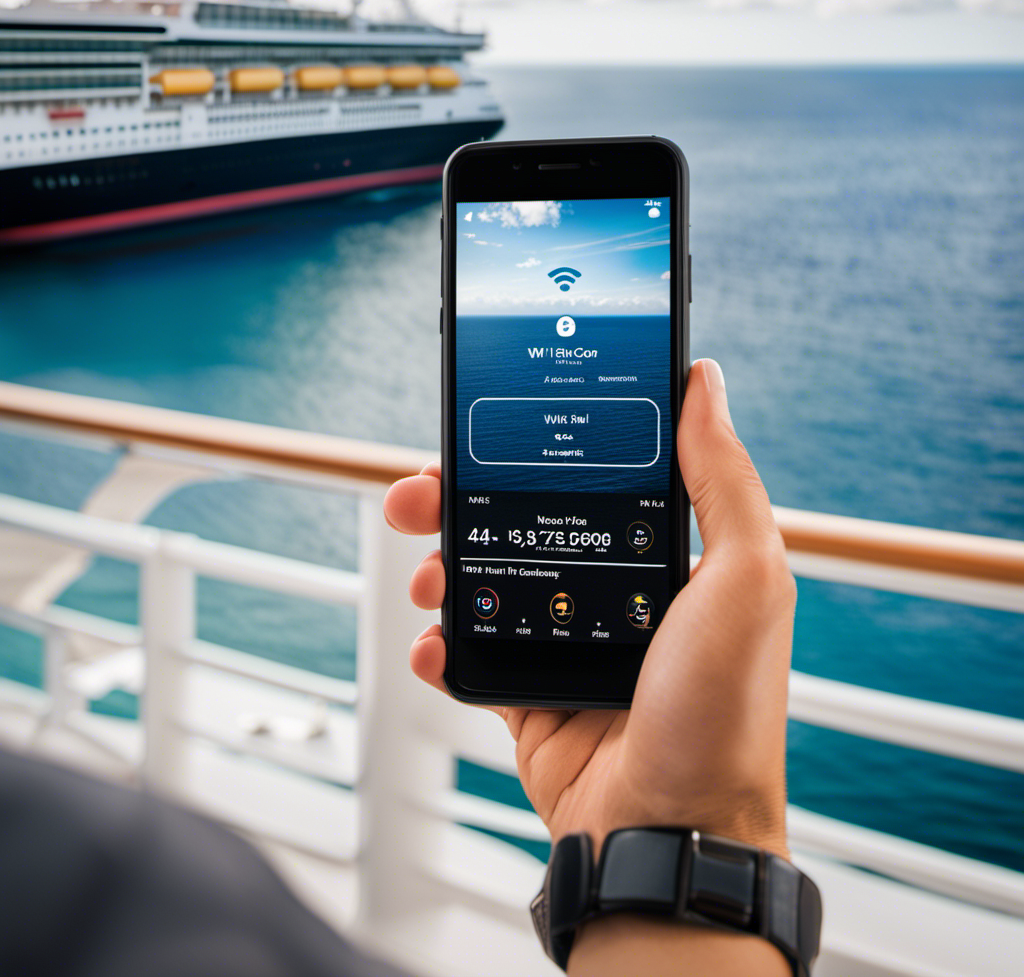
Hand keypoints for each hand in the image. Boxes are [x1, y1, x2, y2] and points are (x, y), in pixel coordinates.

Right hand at [383, 359, 794, 862]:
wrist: (670, 837)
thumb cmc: (723, 715)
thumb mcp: (746, 578)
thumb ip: (723, 477)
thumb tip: (704, 381)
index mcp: (667, 561)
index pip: (593, 480)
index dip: (542, 450)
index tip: (499, 427)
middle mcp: (616, 597)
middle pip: (526, 524)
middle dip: (467, 501)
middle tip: (423, 492)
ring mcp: (568, 646)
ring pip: (489, 583)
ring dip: (445, 567)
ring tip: (428, 575)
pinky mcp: (531, 697)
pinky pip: (473, 656)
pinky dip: (442, 646)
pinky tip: (435, 644)